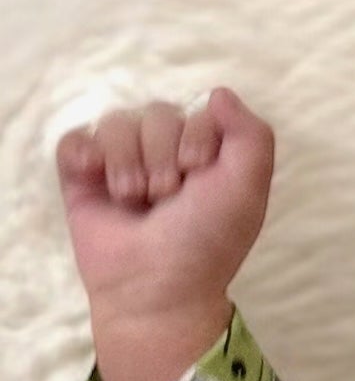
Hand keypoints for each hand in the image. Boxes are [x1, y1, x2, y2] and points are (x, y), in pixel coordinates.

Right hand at [55, 86, 274, 321]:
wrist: (156, 287)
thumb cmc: (206, 241)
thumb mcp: (248, 189)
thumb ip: (252, 136)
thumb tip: (219, 93)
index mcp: (205, 153)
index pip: (195, 109)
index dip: (196, 139)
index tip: (199, 177)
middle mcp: (164, 153)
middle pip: (155, 113)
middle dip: (161, 156)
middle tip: (166, 197)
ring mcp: (122, 163)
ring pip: (116, 123)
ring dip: (127, 163)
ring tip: (134, 201)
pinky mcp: (83, 176)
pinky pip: (75, 139)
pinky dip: (84, 156)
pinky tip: (96, 180)